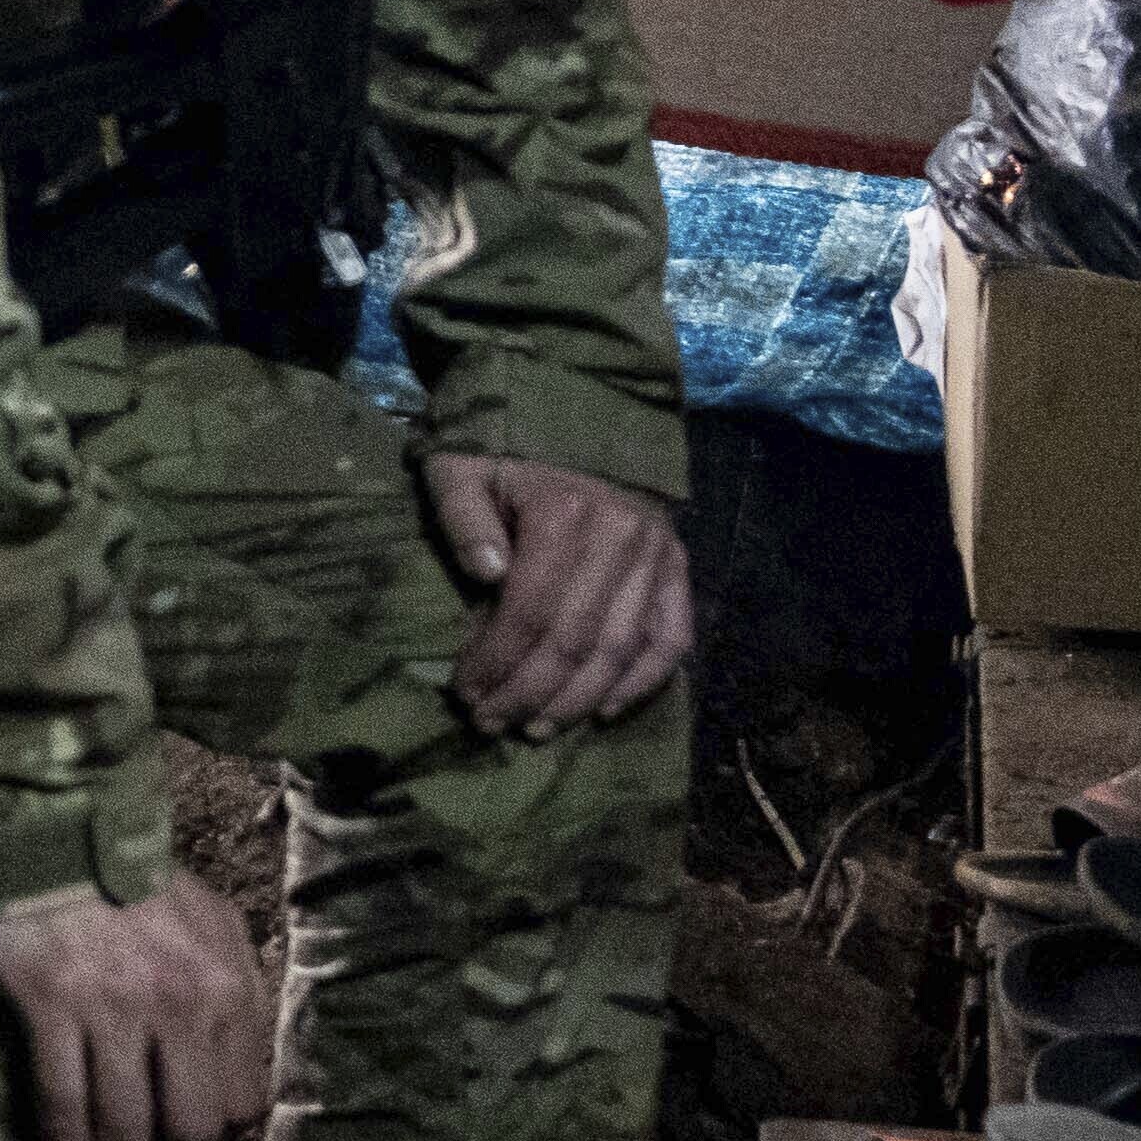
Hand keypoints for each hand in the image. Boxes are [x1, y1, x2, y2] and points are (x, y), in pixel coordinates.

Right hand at [0, 869, 271, 1140]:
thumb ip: (232, 986)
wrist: (48, 822)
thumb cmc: (131, 873)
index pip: (238, 1101)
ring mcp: (113, 1009)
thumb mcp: (209, 919)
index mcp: (227, 987)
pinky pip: (63, 1101)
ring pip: (125, 1128)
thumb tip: (238, 1065)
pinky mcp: (51, 1006)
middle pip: (188, 1129)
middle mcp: (180, 1006)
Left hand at [427, 450, 693, 734]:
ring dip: (579, 700)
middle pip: (576, 640)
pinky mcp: (679, 563)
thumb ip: (465, 518)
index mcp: (566, 514)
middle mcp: (622, 537)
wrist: (573, 411)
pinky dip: (645, 680)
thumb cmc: (504, 447)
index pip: (529, 612)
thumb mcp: (461, 466)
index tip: (467, 695)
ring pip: (622, 648)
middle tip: (493, 725)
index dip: (497, 663)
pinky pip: (673, 636)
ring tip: (538, 730)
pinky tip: (606, 710)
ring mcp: (658, 553)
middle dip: (531, 693)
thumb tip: (487, 575)